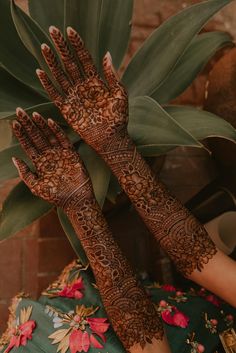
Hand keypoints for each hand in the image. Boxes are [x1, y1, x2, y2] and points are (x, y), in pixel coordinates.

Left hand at [12, 108, 90, 209]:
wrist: (75, 199)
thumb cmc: (55, 195)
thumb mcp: (36, 186)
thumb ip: (25, 173)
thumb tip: (14, 158)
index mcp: (39, 162)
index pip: (28, 144)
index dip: (21, 134)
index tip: (13, 122)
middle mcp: (48, 155)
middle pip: (36, 136)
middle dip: (28, 124)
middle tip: (20, 111)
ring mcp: (59, 153)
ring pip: (48, 135)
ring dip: (40, 125)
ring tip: (33, 114)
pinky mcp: (71, 153)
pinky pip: (63, 139)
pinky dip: (56, 130)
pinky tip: (49, 121)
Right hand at [37, 26, 127, 151]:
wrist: (112, 138)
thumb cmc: (119, 118)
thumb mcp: (119, 94)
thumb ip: (112, 75)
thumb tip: (107, 54)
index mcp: (96, 81)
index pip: (84, 58)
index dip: (77, 45)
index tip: (70, 31)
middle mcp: (83, 86)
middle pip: (70, 63)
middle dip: (62, 47)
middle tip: (53, 31)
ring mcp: (74, 97)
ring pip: (60, 75)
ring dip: (52, 61)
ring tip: (45, 47)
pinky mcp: (67, 109)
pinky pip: (55, 94)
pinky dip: (48, 84)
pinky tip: (41, 72)